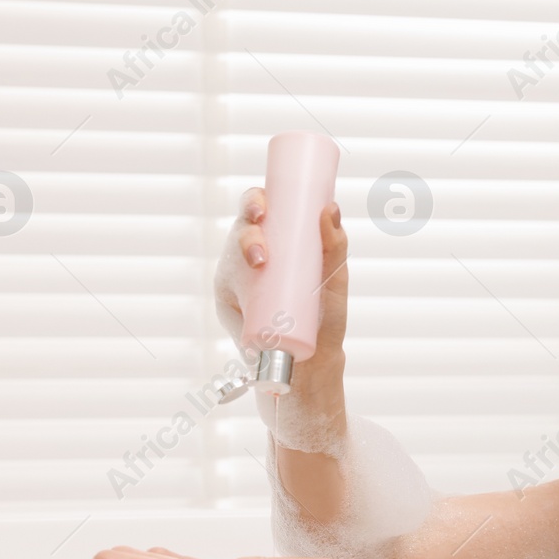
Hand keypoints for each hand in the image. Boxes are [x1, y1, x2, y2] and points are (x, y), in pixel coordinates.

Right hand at [213, 186, 349, 376]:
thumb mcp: (335, 277)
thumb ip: (335, 245)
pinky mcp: (231, 306)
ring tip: (259, 265)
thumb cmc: (325, 311)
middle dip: (246, 235)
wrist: (315, 357)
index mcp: (278, 238)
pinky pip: (223, 294)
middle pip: (240, 229)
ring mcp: (240, 278)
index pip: (260, 208)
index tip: (262, 210)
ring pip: (228, 257)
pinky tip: (240, 301)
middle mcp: (255, 252)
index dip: (254, 201)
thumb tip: (330, 208)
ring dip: (237, 258)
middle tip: (262, 253)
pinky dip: (230, 296)